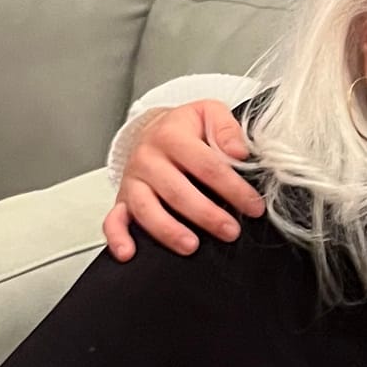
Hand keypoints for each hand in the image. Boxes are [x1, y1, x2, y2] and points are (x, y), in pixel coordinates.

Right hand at [103, 101, 264, 259]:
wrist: (152, 130)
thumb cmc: (184, 129)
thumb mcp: (209, 114)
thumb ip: (228, 129)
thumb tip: (239, 153)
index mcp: (171, 135)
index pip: (206, 165)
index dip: (233, 188)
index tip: (253, 206)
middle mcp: (147, 158)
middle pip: (177, 191)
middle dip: (207, 215)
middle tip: (230, 230)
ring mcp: (133, 180)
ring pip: (146, 209)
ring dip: (169, 231)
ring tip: (192, 245)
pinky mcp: (122, 199)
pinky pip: (114, 221)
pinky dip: (118, 238)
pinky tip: (129, 253)